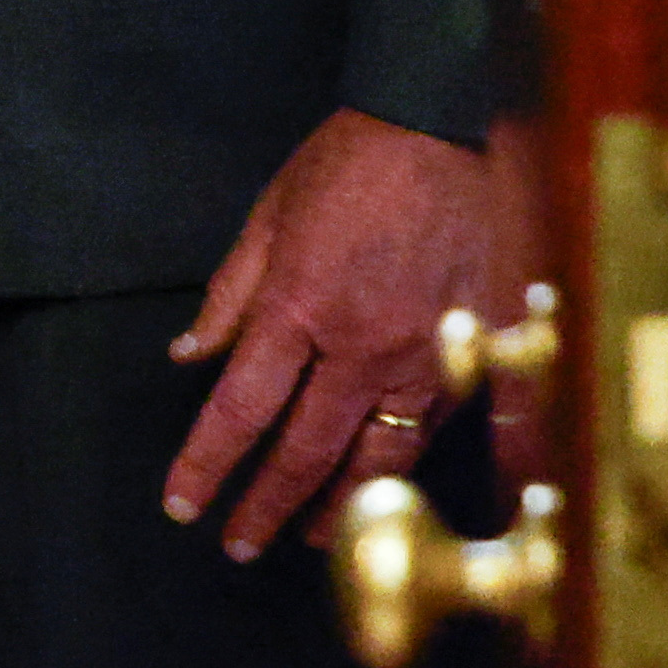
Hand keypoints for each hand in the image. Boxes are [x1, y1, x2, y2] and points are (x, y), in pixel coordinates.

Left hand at [163, 109, 502, 557]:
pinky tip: (422, 510)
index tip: (183, 504)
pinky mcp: (485, 353)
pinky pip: (460, 432)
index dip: (207, 464)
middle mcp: (363, 345)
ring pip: (382, 456)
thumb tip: (188, 355)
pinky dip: (436, 474)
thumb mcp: (269, 214)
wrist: (446, 124)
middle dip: (267, 504)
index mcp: (299, 307)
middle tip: (240, 543)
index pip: (239, 408)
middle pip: (307, 450)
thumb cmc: (351, 162)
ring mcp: (430, 355)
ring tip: (311, 538)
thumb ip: (230, 294)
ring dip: (343, 506)